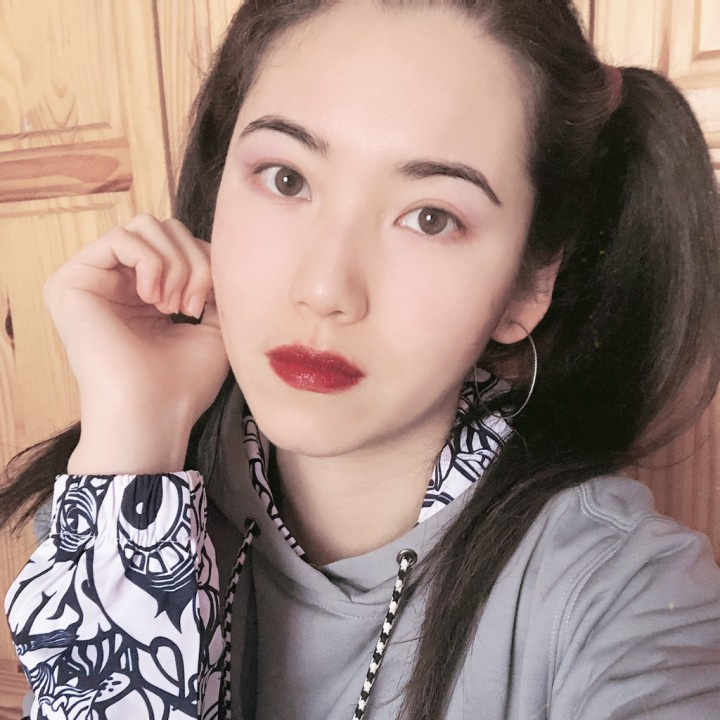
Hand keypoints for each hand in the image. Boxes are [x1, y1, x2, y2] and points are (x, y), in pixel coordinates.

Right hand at [43, 214, 229, 445]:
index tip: (211, 304)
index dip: (206, 261)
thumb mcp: (212, 323)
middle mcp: (115, 282)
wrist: (155, 413)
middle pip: (163, 227)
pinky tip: (153, 300)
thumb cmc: (183, 380)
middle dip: (192, 260)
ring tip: (174, 306)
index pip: (178, 242)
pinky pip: (120, 238)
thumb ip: (210, 281)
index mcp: (143, 292)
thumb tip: (212, 250)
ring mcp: (92, 280)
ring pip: (144, 227)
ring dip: (175, 263)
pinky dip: (150, 263)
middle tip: (191, 306)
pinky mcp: (71, 282)